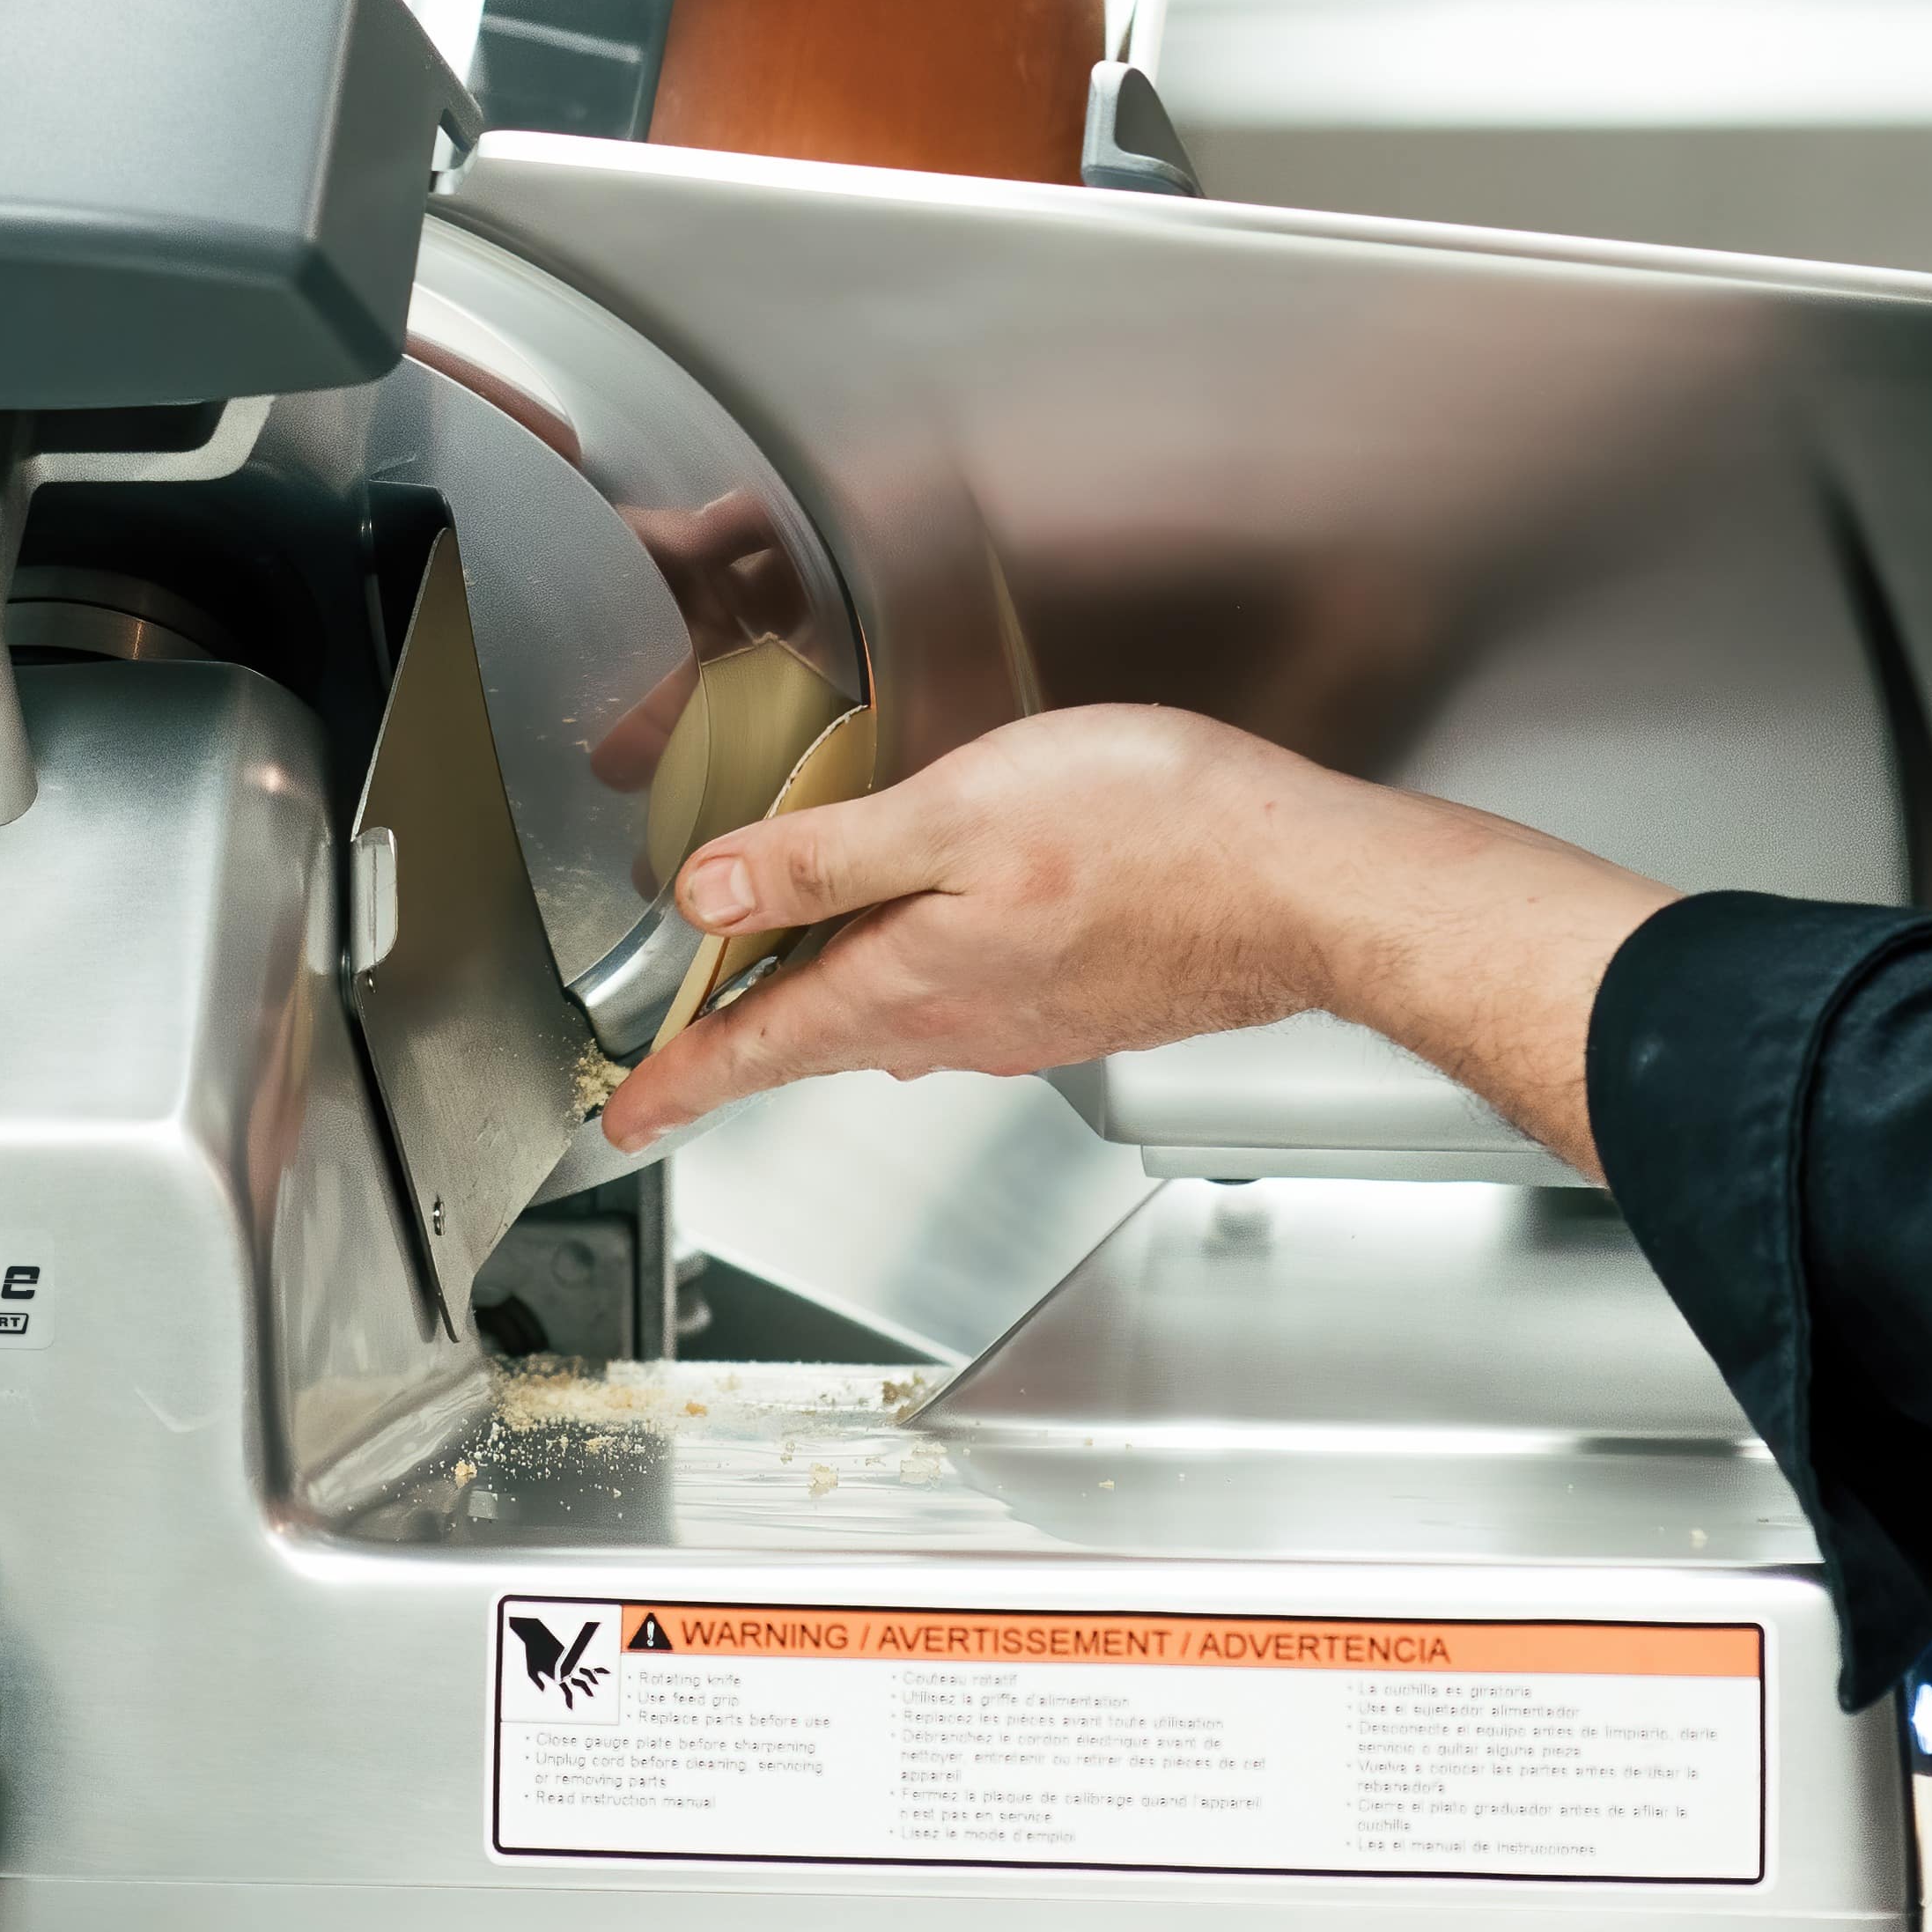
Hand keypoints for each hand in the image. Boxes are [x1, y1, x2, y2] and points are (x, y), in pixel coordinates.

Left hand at [596, 704, 1687, 1165]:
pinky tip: (920, 954)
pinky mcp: (1080, 1003)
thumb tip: (704, 895)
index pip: (758, 1047)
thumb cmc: (1158, 833)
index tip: (623, 1119)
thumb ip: (824, 858)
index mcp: (909, 979)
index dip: (679, 1080)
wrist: (1307, 885)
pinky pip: (961, 1011)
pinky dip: (909, 990)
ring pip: (890, 1027)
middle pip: (816, 1044)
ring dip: (823, 1017)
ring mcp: (1024, 1023)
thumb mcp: (958, 812)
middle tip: (680, 1060)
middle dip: (740, 1049)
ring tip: (777, 997)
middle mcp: (959, 1022)